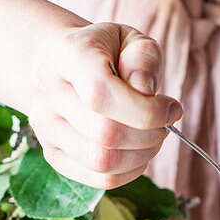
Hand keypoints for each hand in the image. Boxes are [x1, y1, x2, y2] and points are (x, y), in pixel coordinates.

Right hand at [27, 22, 181, 188]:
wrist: (67, 67)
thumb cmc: (108, 54)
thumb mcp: (132, 41)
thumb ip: (144, 59)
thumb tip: (146, 92)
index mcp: (68, 55)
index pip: (102, 94)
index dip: (146, 111)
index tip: (172, 109)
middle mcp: (48, 92)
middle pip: (104, 134)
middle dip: (149, 136)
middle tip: (164, 126)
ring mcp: (46, 127)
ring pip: (102, 161)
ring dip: (141, 157)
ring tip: (153, 139)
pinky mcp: (53, 155)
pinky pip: (99, 179)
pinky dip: (129, 172)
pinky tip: (138, 154)